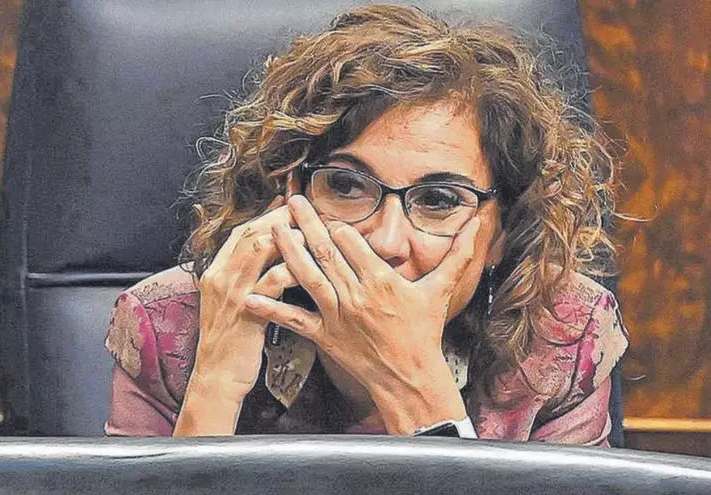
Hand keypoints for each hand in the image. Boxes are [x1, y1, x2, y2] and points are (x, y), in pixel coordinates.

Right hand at [190, 195, 301, 403]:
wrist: (217, 376)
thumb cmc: (232, 343)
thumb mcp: (231, 303)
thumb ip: (244, 279)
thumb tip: (269, 259)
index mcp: (216, 272)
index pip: (241, 232)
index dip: (265, 216)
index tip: (287, 205)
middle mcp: (220, 277)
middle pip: (250, 233)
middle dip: (280, 219)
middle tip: (306, 211)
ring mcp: (231, 293)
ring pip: (258, 250)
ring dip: (288, 238)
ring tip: (312, 231)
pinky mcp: (245, 311)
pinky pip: (270, 282)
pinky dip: (290, 270)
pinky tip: (309, 267)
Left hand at [243, 195, 479, 433]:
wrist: (410, 376)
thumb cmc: (424, 333)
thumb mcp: (440, 291)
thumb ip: (458, 255)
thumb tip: (478, 224)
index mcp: (382, 280)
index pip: (353, 243)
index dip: (338, 227)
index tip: (327, 213)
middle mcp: (356, 295)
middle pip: (325, 252)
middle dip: (306, 223)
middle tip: (292, 201)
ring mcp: (337, 315)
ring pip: (307, 277)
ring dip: (287, 251)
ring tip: (272, 228)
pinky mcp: (323, 335)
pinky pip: (293, 320)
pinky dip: (270, 309)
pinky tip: (249, 296)